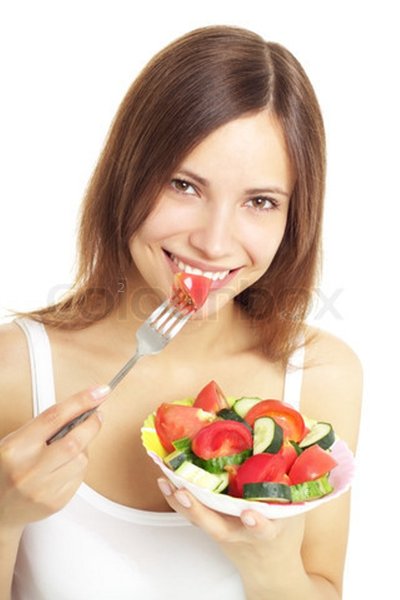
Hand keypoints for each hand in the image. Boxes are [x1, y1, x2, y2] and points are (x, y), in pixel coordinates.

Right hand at [0, 385, 109, 532]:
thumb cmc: (5, 470)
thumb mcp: (15, 441)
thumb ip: (45, 427)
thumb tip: (81, 408)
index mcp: (16, 448)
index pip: (55, 416)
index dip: (81, 400)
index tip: (99, 391)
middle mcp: (29, 470)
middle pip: (75, 441)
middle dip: (92, 424)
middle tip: (97, 415)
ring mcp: (42, 489)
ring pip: (82, 459)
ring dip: (84, 448)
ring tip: (70, 448)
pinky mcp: (55, 502)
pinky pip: (80, 477)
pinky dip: (78, 466)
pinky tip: (65, 466)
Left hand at [157, 478, 304, 576]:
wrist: (270, 570)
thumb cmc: (284, 534)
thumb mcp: (295, 512)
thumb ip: (291, 485)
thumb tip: (288, 443)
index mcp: (269, 532)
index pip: (264, 530)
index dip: (257, 523)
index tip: (250, 515)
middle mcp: (241, 535)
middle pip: (218, 527)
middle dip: (199, 511)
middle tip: (183, 493)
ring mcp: (223, 532)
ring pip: (199, 520)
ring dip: (181, 501)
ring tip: (165, 480)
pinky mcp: (212, 527)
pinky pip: (193, 514)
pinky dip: (178, 498)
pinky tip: (165, 480)